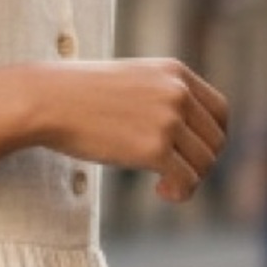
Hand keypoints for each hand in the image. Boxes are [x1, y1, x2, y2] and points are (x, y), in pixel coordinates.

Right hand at [37, 59, 228, 203]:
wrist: (48, 101)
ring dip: (190, 180)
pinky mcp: (154, 149)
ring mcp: (168, 121)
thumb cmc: (74, 96)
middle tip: (173, 175)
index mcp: (175, 74)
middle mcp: (178, 94)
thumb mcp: (126, 83)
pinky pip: (186, 179)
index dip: (210, 138)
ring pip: (204, 162)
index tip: (188, 154)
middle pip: (215, 140)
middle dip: (199, 163)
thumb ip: (152, 97)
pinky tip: (161, 192)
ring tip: (165, 186)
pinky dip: (181, 192)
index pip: (219, 111)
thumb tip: (163, 131)